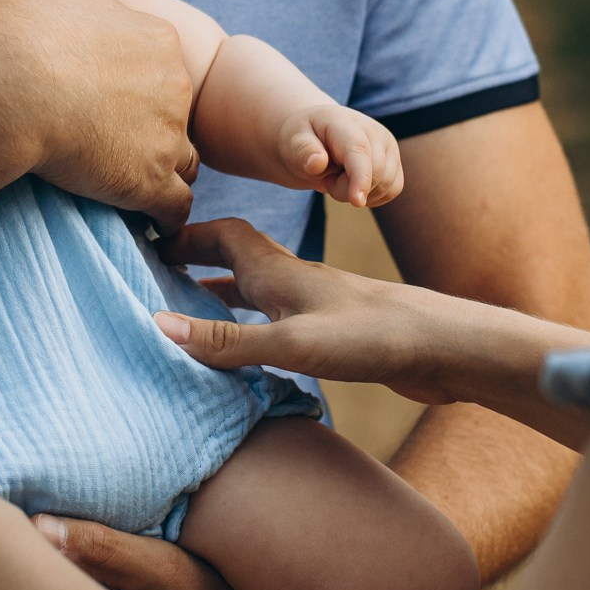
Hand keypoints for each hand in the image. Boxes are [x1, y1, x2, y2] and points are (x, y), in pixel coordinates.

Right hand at [0, 0, 199, 231]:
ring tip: (123, 183)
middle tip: (111, 144)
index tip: (106, 100)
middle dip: (152, 131)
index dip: (138, 88)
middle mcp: (174, 88)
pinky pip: (172, 210)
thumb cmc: (21, 24)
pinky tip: (139, 221)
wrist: (5, 85)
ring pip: (180, 164)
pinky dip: (161, 218)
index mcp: (158, 40)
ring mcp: (165, 138)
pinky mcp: (147, 183)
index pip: (163, 71)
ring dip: (158, 173)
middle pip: (176, 117)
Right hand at [158, 219, 467, 405]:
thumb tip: (157, 326)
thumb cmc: (370, 337)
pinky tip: (246, 354)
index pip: (221, 236)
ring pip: (256, 292)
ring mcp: (314, 307)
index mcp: (278, 272)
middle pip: (234, 259)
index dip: (184, 235)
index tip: (145, 242)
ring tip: (187, 315)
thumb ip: (226, 340)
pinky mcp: (332, 334)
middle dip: (195, 262)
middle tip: (156, 278)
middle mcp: (292, 282)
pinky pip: (276, 323)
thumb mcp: (289, 343)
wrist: (444, 348)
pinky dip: (250, 329)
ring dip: (221, 297)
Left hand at [279, 104, 404, 207]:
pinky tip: (354, 184)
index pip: (359, 151)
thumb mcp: (292, 142)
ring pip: (385, 185)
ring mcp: (388, 145)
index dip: (360, 177)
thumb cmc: (303, 140)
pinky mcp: (394, 162)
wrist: (316, 138)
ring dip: (357, 192)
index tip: (357, 201)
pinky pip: (392, 190)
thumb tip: (317, 162)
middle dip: (345, 189)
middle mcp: (374, 130)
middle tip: (326, 178)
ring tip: (338, 176)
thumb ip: (302, 151)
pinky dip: (372, 196)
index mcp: (344, 122)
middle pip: (373, 174)